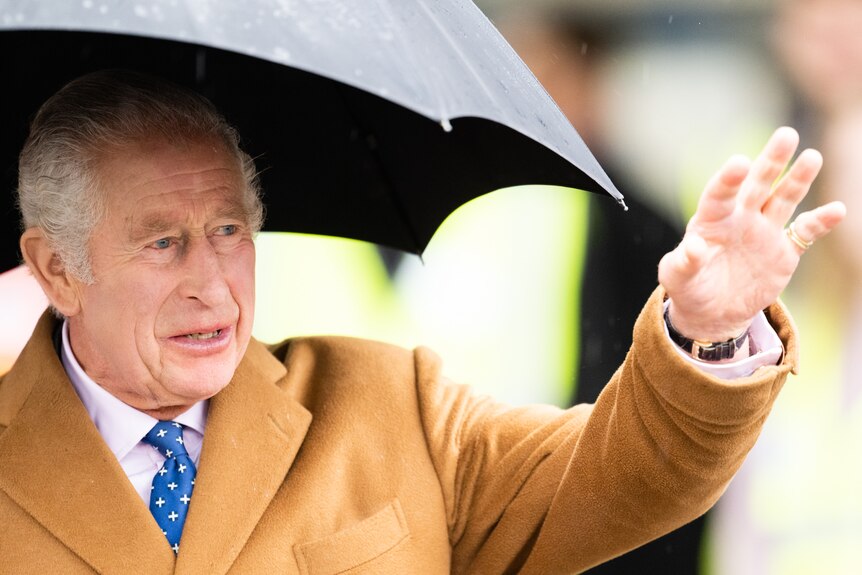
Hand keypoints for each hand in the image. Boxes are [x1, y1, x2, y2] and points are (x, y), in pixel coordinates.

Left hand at [658, 127, 845, 341]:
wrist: (713, 312)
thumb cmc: (689, 287)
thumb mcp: (677, 277)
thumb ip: (683, 262)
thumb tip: (694, 246)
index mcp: (711, 221)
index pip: (719, 195)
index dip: (729, 180)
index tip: (739, 162)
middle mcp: (740, 219)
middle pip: (757, 184)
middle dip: (771, 161)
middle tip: (786, 134)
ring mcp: (764, 232)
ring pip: (783, 199)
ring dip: (798, 179)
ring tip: (812, 157)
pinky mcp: (784, 251)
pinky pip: (805, 232)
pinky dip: (821, 221)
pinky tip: (838, 209)